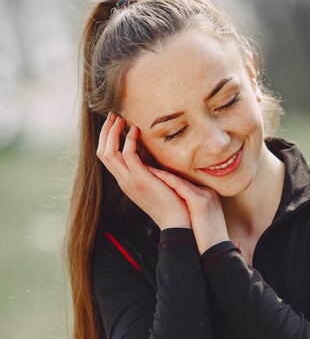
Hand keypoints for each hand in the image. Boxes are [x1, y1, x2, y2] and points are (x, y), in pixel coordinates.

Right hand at [97, 113, 190, 229]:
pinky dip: (130, 140)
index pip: (106, 157)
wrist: (178, 222)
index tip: (115, 123)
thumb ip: (149, 168)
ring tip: (120, 119)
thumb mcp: (156, 182)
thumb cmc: (172, 202)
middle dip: (106, 131)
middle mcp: (123, 181)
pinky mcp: (142, 179)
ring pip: (108, 152)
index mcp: (125, 181)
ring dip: (113, 132)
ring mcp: (130, 181)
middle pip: (102, 152)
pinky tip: (136, 131)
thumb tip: (149, 151)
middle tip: (113, 116)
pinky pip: (128, 155)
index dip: (107, 138)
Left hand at [148, 166, 229, 254]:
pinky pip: (179, 186)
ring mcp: (205, 196)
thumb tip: (176, 210)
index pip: (185, 183)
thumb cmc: (206, 242)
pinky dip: (165, 180)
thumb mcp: (200, 221)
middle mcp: (208, 193)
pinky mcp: (200, 202)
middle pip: (182, 179)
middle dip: (163, 173)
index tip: (152, 174)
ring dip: (160, 173)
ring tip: (145, 167)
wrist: (217, 253)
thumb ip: (191, 211)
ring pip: (179, 180)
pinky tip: (152, 175)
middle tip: (145, 166)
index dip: (168, 178)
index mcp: (208, 196)